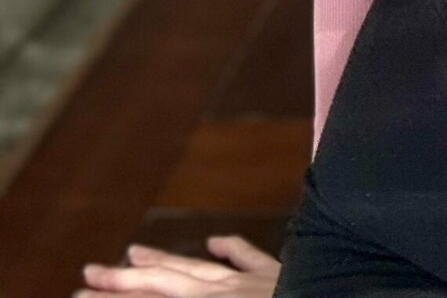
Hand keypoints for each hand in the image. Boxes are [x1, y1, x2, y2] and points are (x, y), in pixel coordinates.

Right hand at [73, 233, 280, 295]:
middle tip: (88, 274)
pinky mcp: (277, 277)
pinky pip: (250, 258)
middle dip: (123, 282)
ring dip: (165, 260)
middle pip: (164, 285)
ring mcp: (250, 283)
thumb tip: (194, 272)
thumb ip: (197, 291)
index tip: (82, 292)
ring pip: (199, 267)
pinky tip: (215, 240)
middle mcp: (221, 295)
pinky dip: (230, 248)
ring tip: (134, 252)